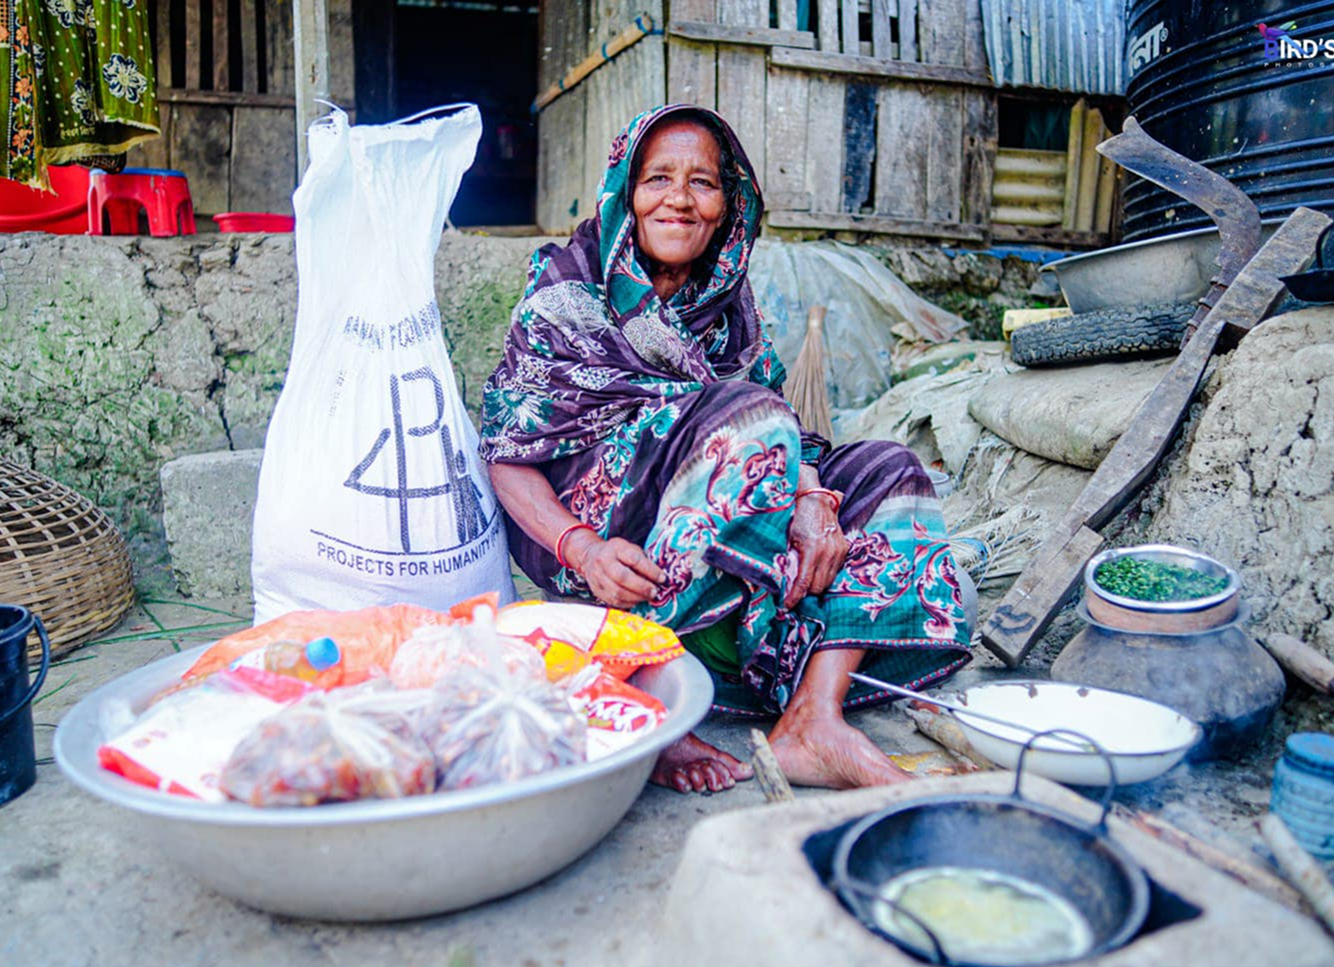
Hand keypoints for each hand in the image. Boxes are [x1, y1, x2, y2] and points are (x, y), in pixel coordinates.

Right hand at [565, 531, 665, 608]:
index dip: (650, 571)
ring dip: (636, 598)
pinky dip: (627, 603)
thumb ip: (643, 561)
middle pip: (623, 578)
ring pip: (617, 592)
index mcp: (616, 548)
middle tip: (655, 592)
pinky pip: (612, 600)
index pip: (634, 560)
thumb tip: (659, 579)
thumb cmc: (617, 553)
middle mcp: (604, 561)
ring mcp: (597, 576)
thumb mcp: (630, 549)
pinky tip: (636, 601)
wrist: (590, 555)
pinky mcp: (596, 589)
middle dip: (642, 587)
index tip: (662, 578)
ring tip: (647, 598)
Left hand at [784, 492, 847, 608]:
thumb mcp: (790, 541)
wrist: (816, 500)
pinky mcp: (844, 549)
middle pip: (818, 587)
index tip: (787, 606)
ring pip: (828, 581)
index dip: (794, 598)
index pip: (804, 583)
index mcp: (812, 550)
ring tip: (806, 586)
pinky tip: (817, 574)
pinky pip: (835, 571)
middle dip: (806, 594)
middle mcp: (828, 553)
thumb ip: (791, 562)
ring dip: (817, 586)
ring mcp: (838, 551)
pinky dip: (826, 576)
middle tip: (795, 596)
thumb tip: (787, 583)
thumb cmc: (798, 519)